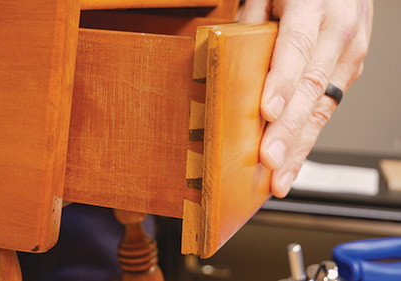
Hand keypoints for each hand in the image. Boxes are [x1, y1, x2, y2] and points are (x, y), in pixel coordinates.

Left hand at [239, 0, 373, 196]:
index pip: (295, 48)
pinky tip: (293, 161)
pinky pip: (327, 109)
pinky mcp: (349, 71)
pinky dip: (308, 137)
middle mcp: (338, 32)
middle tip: (269, 160)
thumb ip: (252, 18)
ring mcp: (349, 54)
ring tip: (280, 177)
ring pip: (322, 106)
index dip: (281, 83)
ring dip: (300, 146)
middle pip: (311, 86)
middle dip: (288, 129)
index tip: (267, 113)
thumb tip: (229, 56)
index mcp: (314, 6)